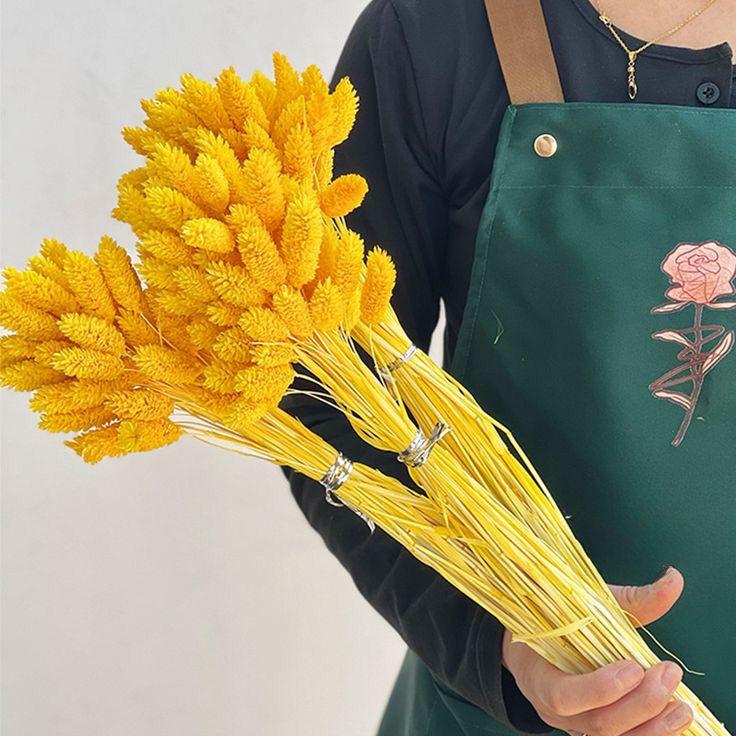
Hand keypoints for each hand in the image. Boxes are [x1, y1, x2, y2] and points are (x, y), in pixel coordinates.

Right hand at [502, 567, 692, 734]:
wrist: (534, 644)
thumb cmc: (559, 620)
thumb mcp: (585, 605)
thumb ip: (632, 600)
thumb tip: (674, 579)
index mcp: (539, 673)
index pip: (564, 695)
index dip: (600, 688)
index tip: (634, 667)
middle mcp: (552, 708)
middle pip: (599, 722)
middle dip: (640, 703)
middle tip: (668, 673)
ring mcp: (573, 726)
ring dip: (653, 726)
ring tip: (681, 705)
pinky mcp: (592, 733)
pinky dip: (652, 733)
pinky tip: (674, 719)